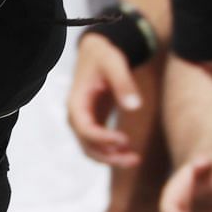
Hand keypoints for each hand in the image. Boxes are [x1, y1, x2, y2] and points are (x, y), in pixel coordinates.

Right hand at [67, 34, 142, 166]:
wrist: (97, 51)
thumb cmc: (104, 56)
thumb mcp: (114, 64)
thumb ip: (124, 84)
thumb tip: (135, 107)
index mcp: (76, 102)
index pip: (84, 128)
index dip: (102, 138)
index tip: (125, 140)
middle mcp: (76, 116)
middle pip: (86, 145)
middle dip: (108, 156)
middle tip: (134, 159)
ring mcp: (83, 121)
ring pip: (91, 149)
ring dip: (111, 158)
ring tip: (135, 159)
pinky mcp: (94, 121)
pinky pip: (98, 144)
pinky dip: (112, 151)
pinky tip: (130, 151)